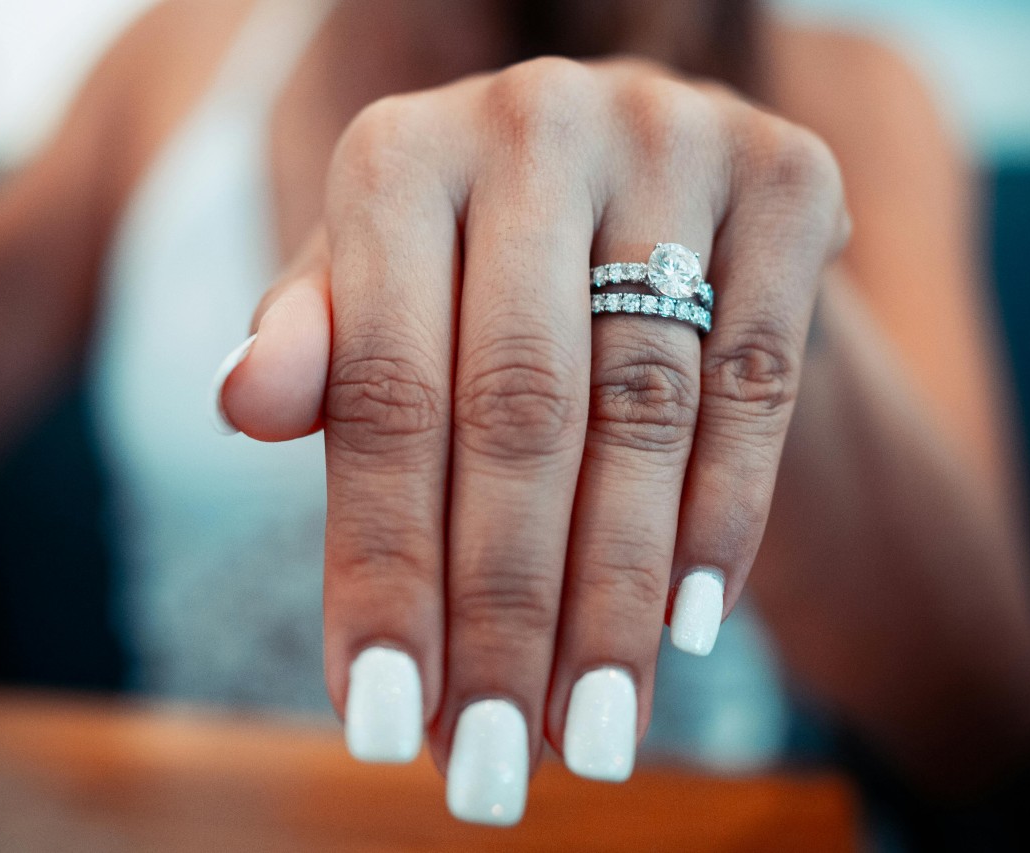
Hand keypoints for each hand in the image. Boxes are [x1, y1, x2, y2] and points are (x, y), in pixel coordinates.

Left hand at [218, 57, 847, 823]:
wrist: (640, 194)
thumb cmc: (476, 276)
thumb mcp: (380, 301)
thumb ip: (318, 352)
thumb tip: (240, 401)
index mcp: (399, 153)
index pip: (383, 392)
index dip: (382, 567)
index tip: (381, 720)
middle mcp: (531, 123)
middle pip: (517, 412)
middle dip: (502, 611)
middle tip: (494, 761)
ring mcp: (671, 136)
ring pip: (643, 410)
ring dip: (615, 596)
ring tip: (591, 732)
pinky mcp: (789, 172)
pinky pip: (757, 376)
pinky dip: (726, 513)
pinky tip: (691, 625)